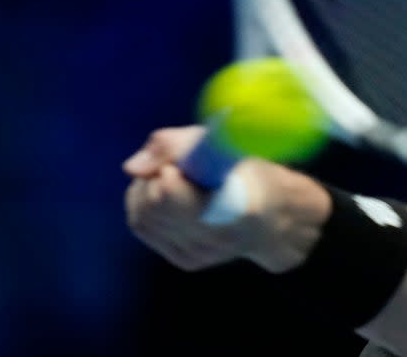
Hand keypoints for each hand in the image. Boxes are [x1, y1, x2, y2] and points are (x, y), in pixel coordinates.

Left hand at [123, 125, 330, 272]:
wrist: (274, 214)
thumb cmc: (249, 170)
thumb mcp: (223, 144)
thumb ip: (177, 145)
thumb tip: (131, 167)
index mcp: (237, 208)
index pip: (170, 193)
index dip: (166, 169)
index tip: (180, 161)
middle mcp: (217, 240)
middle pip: (152, 205)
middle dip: (153, 177)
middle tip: (176, 166)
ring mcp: (200, 255)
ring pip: (142, 217)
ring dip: (147, 190)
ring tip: (174, 179)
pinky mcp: (186, 261)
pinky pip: (145, 228)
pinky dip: (147, 206)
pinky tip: (169, 195)